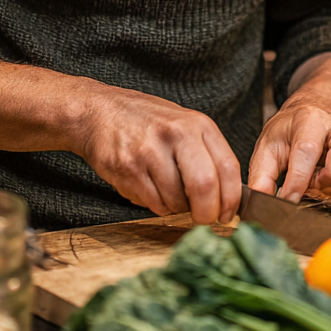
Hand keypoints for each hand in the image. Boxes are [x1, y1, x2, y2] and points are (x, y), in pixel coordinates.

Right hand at [75, 85, 241, 224]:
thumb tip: (227, 196)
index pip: (227, 167)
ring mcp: (150, 151)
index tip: (227, 214)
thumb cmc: (146, 121)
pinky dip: (156, 205)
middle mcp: (176, 134)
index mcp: (197, 124)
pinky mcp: (128, 168)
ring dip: (176, 208)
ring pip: (176, 201)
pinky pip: (152, 203)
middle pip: (204, 186)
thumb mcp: (184, 124)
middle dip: (207, 213)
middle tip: (203, 219)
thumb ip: (206, 154)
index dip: (231, 199)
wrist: (99, 112)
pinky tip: (149, 188)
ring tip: (167, 192)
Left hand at [247, 98, 330, 209]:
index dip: (299, 180)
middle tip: (312, 184)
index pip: (307, 150)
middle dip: (327, 180)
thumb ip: (262, 176)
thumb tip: (260, 201)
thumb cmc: (288, 135)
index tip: (288, 200)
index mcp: (308, 120)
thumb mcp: (268, 149)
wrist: (309, 117)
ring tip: (326, 186)